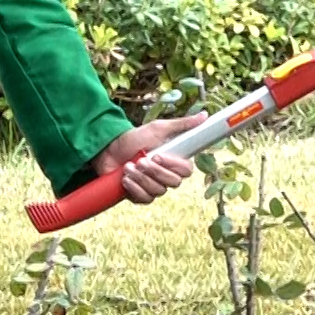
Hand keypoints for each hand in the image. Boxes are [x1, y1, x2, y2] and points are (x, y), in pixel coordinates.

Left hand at [92, 112, 207, 204]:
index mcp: (174, 160)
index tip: (158, 155)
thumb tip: (205, 116)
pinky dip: (134, 188)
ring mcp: (154, 187)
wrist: (109, 149)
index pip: (187, 170)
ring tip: (128, 166)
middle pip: (173, 182)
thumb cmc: (135, 138)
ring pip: (158, 191)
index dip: (173, 165)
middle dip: (154, 171)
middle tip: (140, 160)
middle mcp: (167, 176)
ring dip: (140, 178)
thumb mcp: (158, 128)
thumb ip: (182, 124)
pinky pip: (144, 199)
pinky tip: (125, 178)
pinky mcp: (140, 196)